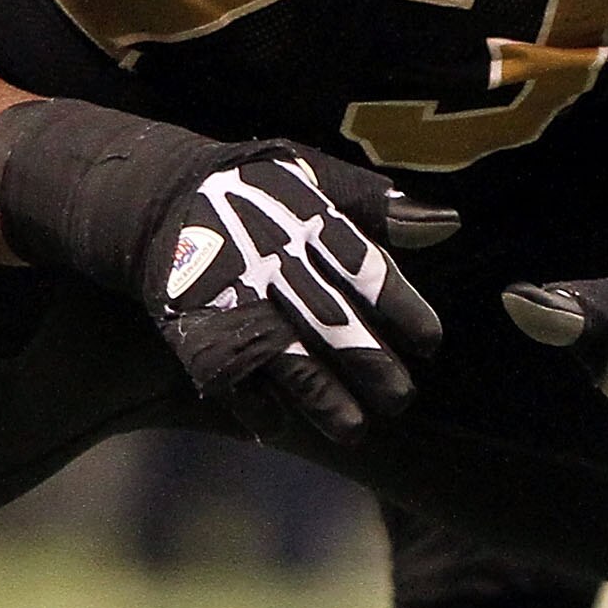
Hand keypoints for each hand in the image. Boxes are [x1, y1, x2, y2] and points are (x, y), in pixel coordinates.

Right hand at [0, 99, 455, 442]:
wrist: (158, 199)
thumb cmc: (255, 190)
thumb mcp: (313, 176)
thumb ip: (376, 204)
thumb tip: (448, 224)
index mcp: (306, 221)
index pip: (363, 269)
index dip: (400, 308)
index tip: (431, 344)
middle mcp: (271, 262)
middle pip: (330, 321)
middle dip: (370, 365)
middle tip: (402, 399)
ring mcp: (231, 299)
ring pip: (284, 357)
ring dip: (321, 399)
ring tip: (353, 430)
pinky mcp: (194, 327)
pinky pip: (228, 375)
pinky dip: (252, 403)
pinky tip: (279, 424)